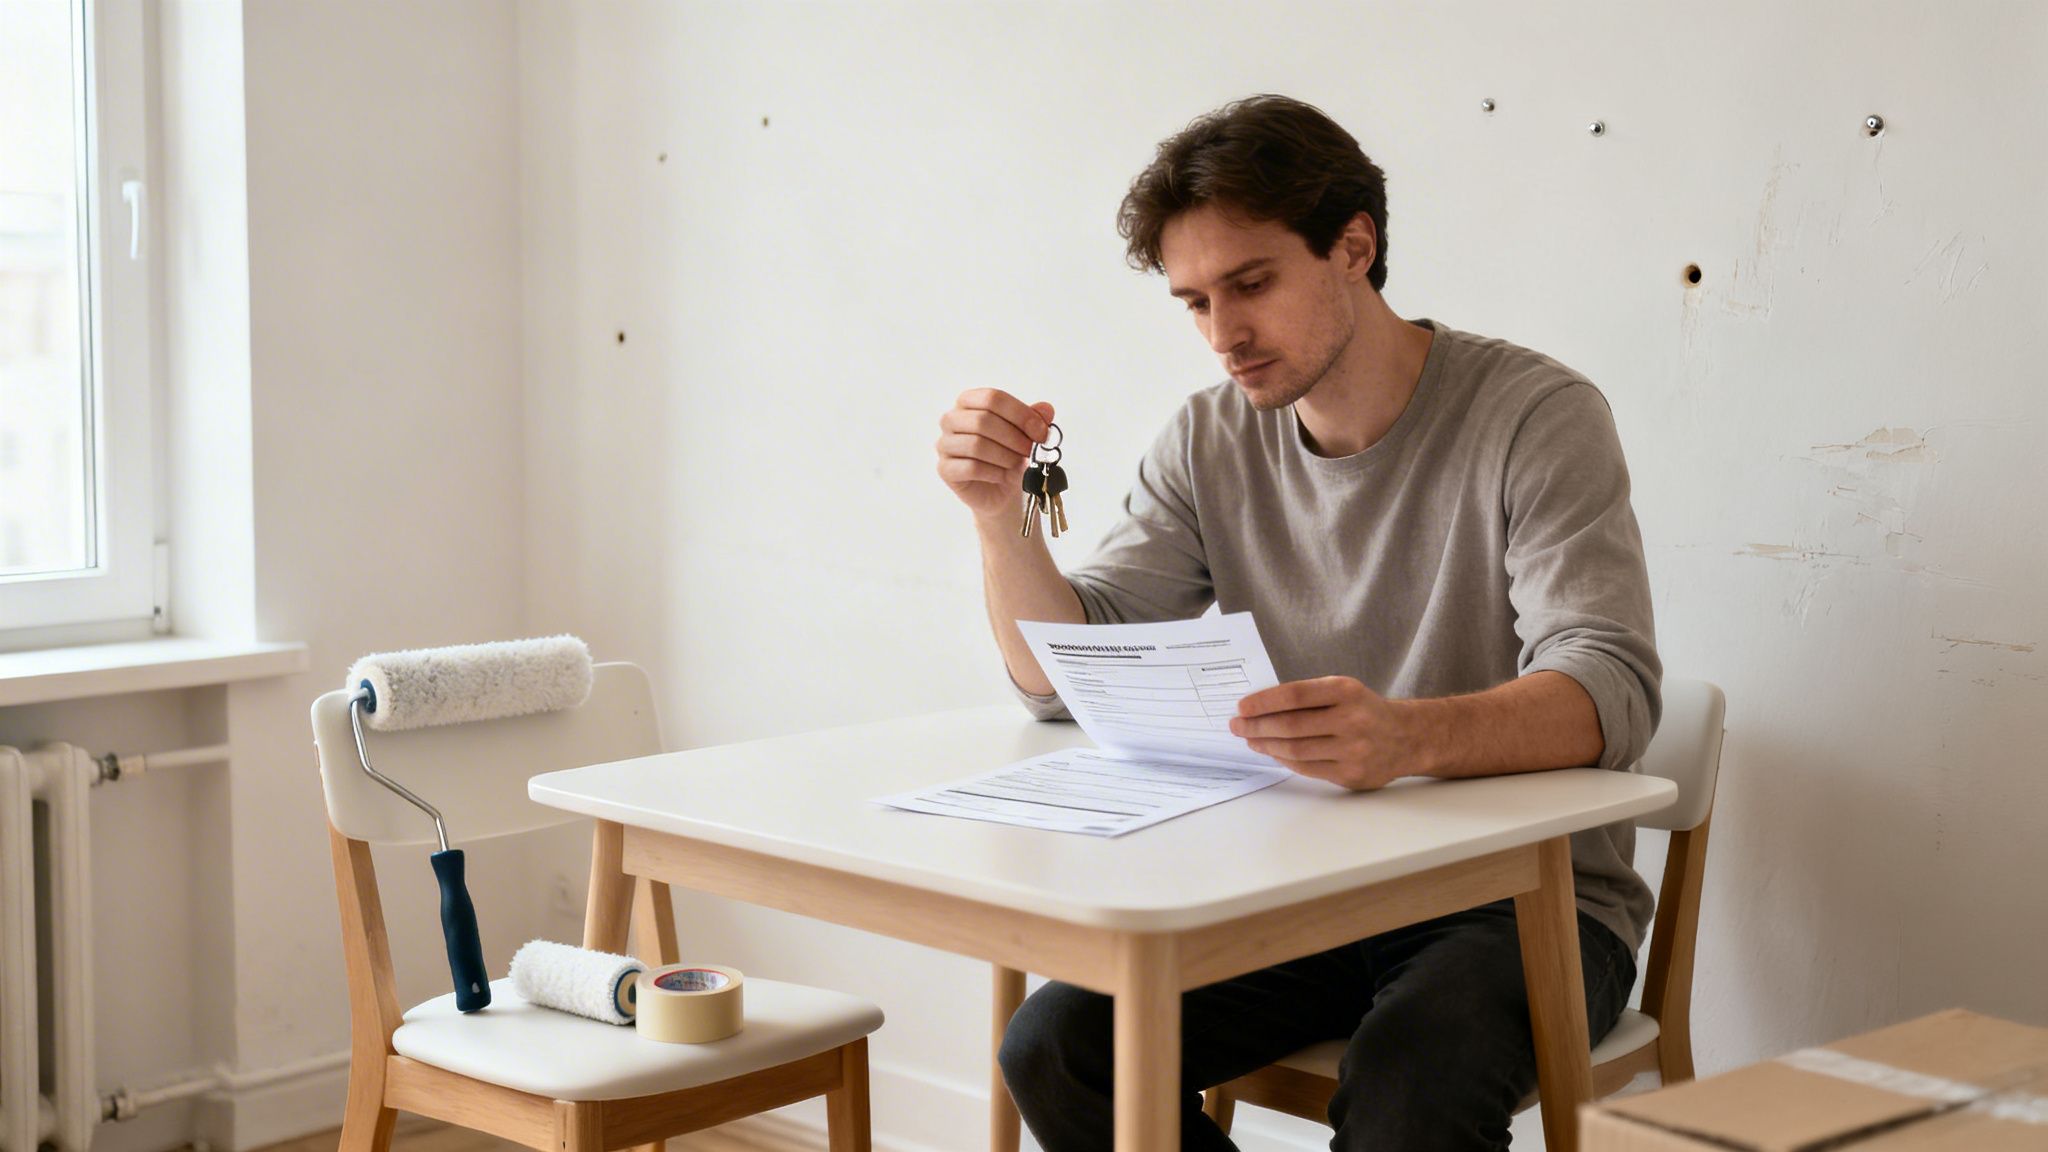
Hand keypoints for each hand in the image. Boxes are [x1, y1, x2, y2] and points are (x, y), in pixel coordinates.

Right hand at [935, 388, 1055, 524]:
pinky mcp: (945, 469)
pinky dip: (994, 473)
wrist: (1002, 490)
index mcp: (970, 401)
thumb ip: (1035, 419)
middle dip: (1014, 438)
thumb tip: (1046, 409)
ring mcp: (945, 444)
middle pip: (982, 420)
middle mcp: (952, 419)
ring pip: (976, 445)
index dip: (1020, 414)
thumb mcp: (1027, 435)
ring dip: (1005, 456)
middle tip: (1030, 451)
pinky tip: (1003, 476)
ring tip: (1016, 464)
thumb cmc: (1011, 455)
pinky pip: (971, 467)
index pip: (993, 398)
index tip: (1040, 432)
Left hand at [1229, 676, 1427, 790]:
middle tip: (1237, 725)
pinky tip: (1272, 751)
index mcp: (1346, 692)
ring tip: (1250, 739)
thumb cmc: (1365, 711)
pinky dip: (1284, 759)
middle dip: (1257, 726)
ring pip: (1295, 750)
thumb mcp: (1343, 691)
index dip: (1264, 701)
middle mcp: (1351, 720)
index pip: (1295, 695)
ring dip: (1266, 745)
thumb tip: (1260, 707)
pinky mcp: (1351, 774)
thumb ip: (1309, 697)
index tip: (1242, 706)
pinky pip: (1306, 768)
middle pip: (1291, 725)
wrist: (1407, 738)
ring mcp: (1352, 750)